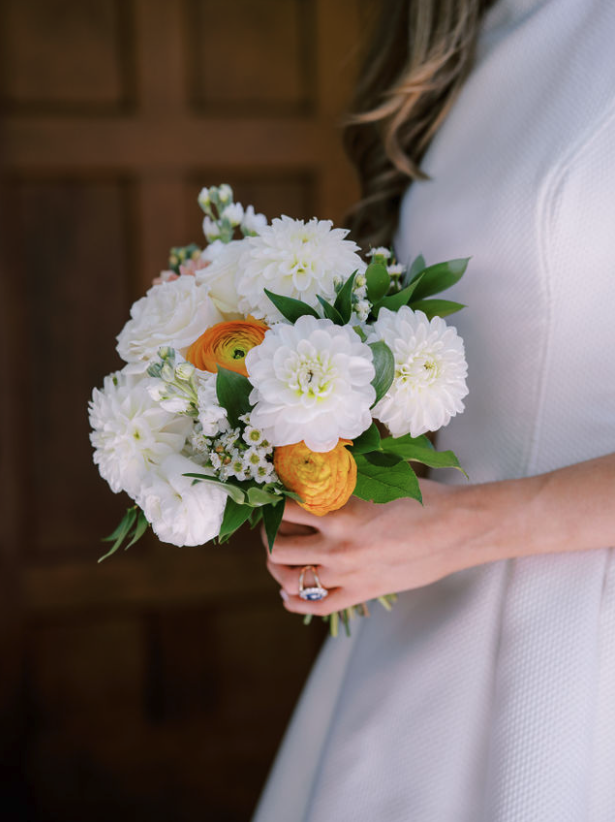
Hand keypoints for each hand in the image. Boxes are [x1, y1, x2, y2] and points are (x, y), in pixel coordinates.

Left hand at [263, 451, 614, 615]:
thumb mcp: (377, 478)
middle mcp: (338, 546)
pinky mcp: (362, 593)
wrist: (459, 529)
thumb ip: (342, 477)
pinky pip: (317, 606)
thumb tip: (311, 465)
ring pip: (291, 579)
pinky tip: (288, 593)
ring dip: (276, 567)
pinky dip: (295, 601)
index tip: (269, 495)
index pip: (283, 508)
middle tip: (270, 524)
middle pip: (277, 547)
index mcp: (340, 512)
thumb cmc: (422, 497)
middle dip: (268, 534)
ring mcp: (349, 575)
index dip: (270, 500)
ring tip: (277, 556)